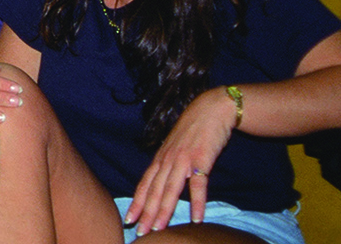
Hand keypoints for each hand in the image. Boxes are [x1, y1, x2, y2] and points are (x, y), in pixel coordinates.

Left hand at [125, 87, 235, 233]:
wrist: (211, 109)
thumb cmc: (194, 130)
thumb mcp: (175, 146)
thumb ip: (169, 163)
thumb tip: (162, 182)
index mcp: (160, 158)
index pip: (144, 184)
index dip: (137, 202)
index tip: (129, 219)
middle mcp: (168, 160)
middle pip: (154, 190)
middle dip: (146, 212)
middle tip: (140, 231)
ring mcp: (183, 159)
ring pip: (170, 189)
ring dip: (164, 210)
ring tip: (158, 228)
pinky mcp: (202, 159)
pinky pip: (199, 185)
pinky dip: (197, 203)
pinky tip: (196, 219)